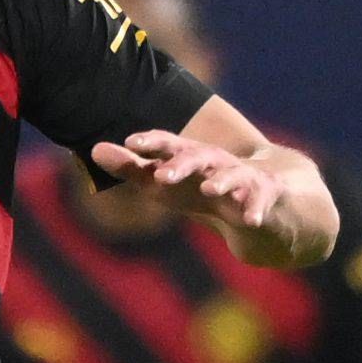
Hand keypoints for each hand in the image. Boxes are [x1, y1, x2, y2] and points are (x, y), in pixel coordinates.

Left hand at [93, 131, 318, 264]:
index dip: (152, 142)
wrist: (265, 202)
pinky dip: (256, 211)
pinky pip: (262, 204)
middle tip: (161, 176)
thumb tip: (94, 149)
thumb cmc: (204, 191)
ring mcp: (244, 179)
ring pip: (234, 177)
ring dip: (221, 181)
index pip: (170, 145)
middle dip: (182, 164)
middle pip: (200, 157)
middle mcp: (217, 163)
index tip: (131, 141)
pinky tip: (251, 221)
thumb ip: (133, 168)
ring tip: (210, 190)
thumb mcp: (167, 183)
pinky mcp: (267, 198)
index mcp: (191, 158)